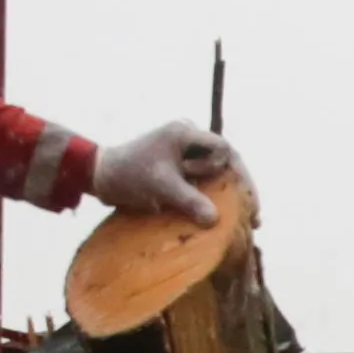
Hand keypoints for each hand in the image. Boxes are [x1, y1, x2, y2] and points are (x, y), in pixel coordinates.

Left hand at [87, 122, 237, 225]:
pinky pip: (204, 179)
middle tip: (253, 216)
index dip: (240, 176)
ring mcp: (184, 152)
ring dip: (227, 194)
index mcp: (185, 133)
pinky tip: (225, 214)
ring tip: (243, 218)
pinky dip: (213, 196)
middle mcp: (188, 137)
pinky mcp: (179, 166)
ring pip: (216, 172)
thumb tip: (215, 219)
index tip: (248, 202)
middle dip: (238, 188)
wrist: (100, 176)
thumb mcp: (161, 187)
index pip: (224, 151)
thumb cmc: (128, 174)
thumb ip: (188, 200)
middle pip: (225, 161)